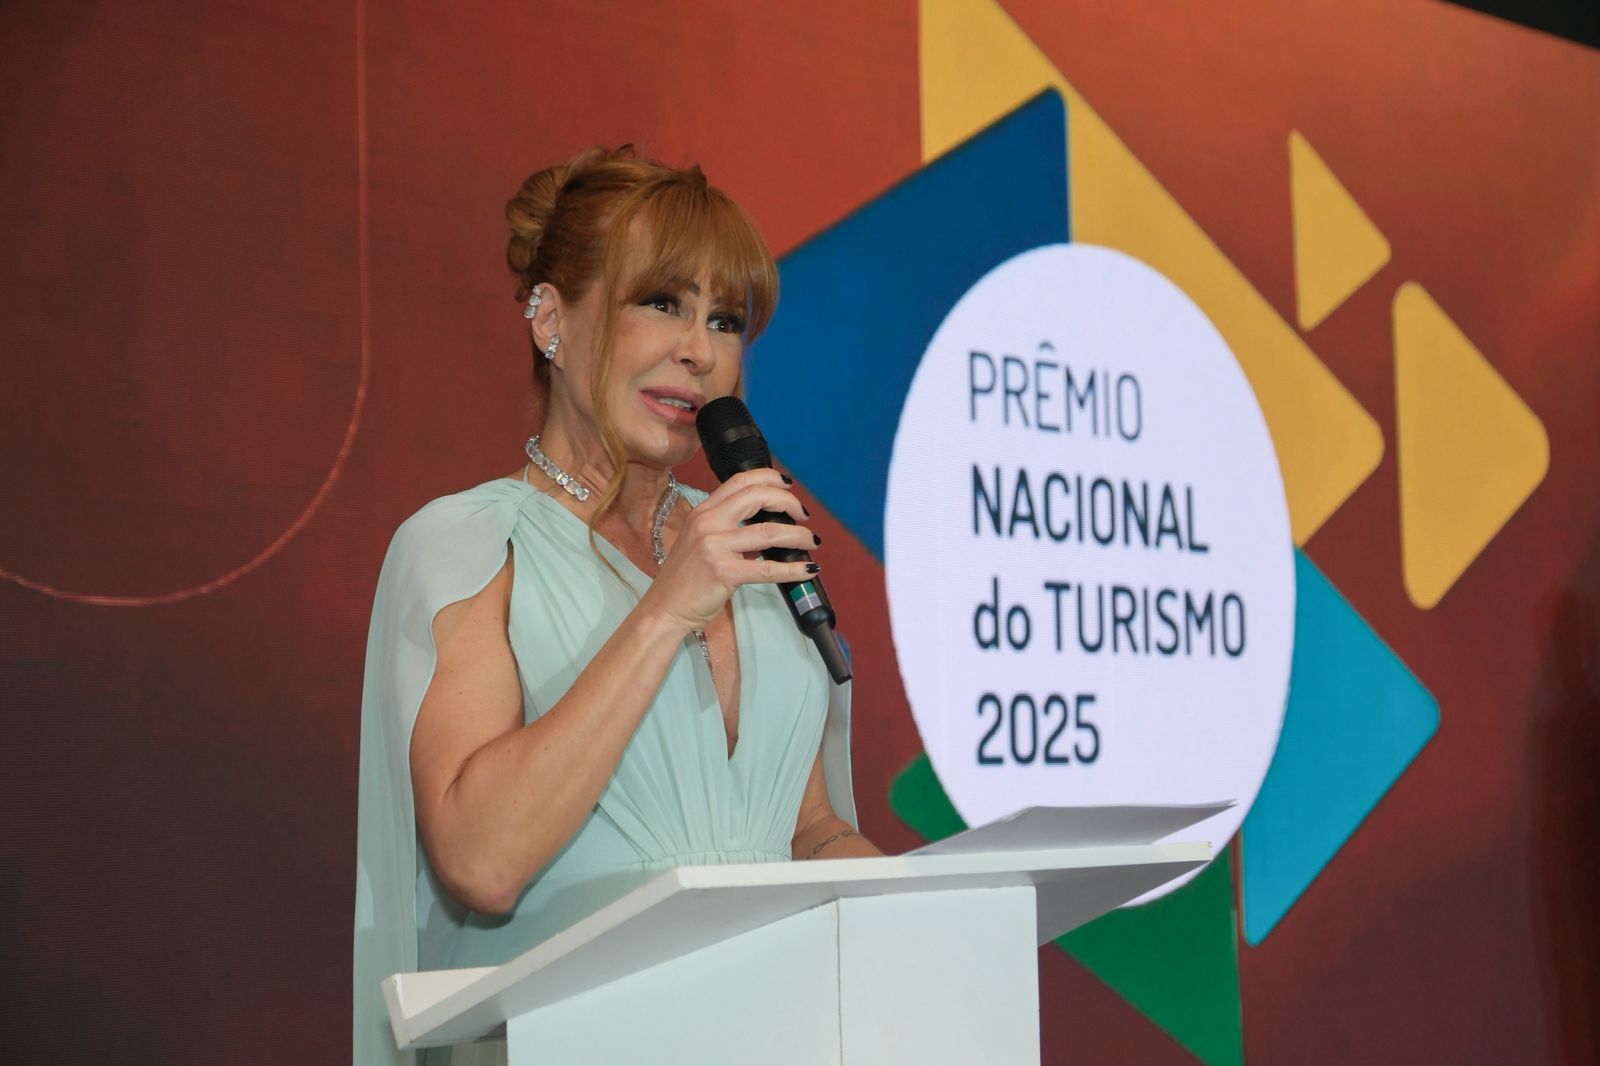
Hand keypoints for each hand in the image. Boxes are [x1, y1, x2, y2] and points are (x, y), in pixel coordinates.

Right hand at [641, 469, 818, 633]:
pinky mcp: (724, 573)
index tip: (788, 487)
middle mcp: (708, 523)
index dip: (769, 478)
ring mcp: (715, 547)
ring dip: (799, 535)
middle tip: (804, 515)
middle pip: (757, 496)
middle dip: (788, 502)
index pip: (740, 481)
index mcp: (703, 512)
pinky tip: (809, 570)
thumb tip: (764, 523)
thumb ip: (724, 526)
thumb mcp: (698, 540)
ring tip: (812, 541)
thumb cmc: (684, 579)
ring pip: (770, 532)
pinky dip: (793, 569)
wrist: (664, 609)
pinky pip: (768, 568)